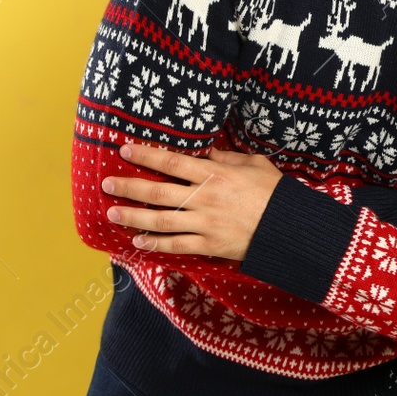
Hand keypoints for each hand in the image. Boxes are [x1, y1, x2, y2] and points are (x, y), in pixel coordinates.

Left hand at [102, 145, 282, 259]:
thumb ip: (227, 158)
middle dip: (129, 186)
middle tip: (106, 183)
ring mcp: (204, 224)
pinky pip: (176, 246)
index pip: (172, 162)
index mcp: (214, 174)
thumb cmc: (275, 192)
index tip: (125, 150)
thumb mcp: (254, 164)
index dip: (146, 155)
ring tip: (112, 214)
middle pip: (157, 191)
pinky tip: (138, 242)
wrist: (290, 227)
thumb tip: (206, 152)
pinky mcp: (209, 245)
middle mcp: (204, 199)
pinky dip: (155, 244)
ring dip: (133, 217)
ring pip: (160, 221)